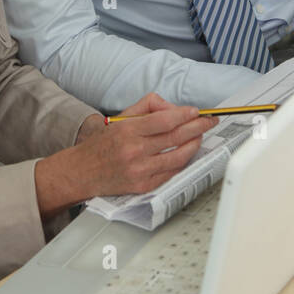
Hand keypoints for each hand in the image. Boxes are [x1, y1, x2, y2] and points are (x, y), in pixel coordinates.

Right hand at [36, 93, 216, 215]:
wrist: (83, 172)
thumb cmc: (103, 144)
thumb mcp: (121, 118)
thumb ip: (147, 106)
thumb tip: (172, 107)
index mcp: (129, 131)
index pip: (164, 121)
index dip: (184, 115)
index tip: (197, 111)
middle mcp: (135, 151)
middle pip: (175, 137)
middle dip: (197, 127)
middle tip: (209, 121)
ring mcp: (140, 171)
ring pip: (178, 157)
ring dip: (194, 145)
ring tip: (200, 136)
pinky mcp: (144, 186)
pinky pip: (171, 173)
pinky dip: (183, 162)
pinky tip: (188, 152)